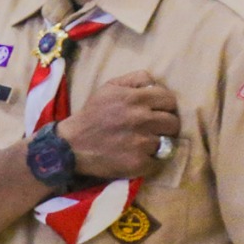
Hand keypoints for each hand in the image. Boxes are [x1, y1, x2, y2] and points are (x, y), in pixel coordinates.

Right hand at [55, 73, 179, 178]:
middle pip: (173, 122)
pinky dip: (149, 161)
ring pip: (167, 142)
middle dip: (164, 125)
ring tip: (141, 143)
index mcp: (135, 98)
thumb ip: (135, 80)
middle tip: (150, 129)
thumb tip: (156, 83)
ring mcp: (141, 143)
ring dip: (156, 143)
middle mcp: (141, 119)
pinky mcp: (139, 163)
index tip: (155, 112)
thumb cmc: (92, 115)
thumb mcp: (108, 88)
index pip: (170, 100)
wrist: (70, 146)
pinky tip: (135, 156)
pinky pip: (158, 162)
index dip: (164, 106)